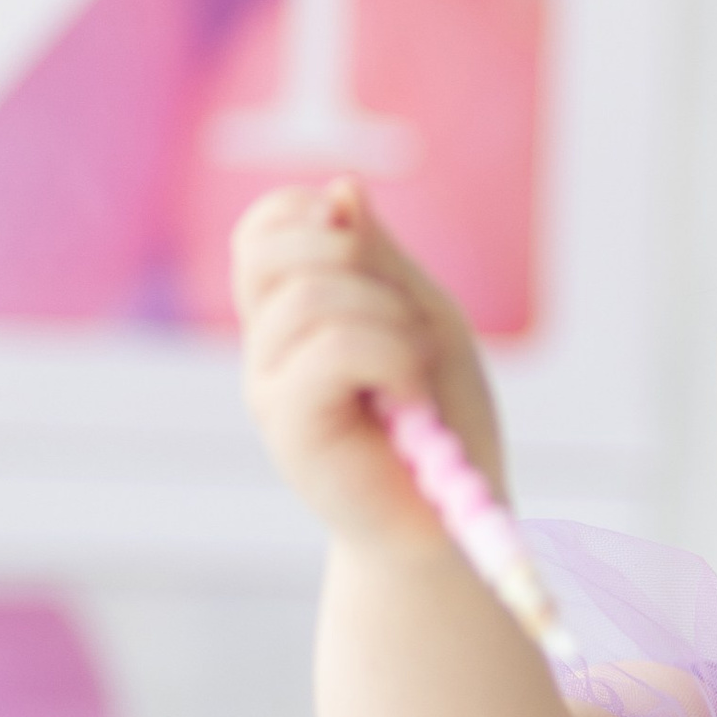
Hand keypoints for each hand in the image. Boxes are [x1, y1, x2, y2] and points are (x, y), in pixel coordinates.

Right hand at [231, 181, 506, 550]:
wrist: (454, 528)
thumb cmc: (442, 425)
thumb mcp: (422, 316)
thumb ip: (379, 258)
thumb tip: (342, 188)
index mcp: (292, 315)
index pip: (262, 230)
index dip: (309, 212)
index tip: (365, 243)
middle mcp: (268, 349)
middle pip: (275, 249)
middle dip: (359, 261)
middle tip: (408, 323)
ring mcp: (271, 389)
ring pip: (310, 294)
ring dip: (390, 317)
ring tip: (416, 370)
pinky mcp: (290, 429)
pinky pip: (331, 348)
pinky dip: (390, 355)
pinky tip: (410, 396)